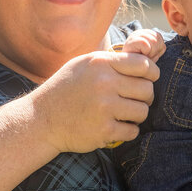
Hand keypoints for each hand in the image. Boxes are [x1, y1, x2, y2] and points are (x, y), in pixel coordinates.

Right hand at [35, 49, 159, 152]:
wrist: (40, 120)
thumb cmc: (65, 89)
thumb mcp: (83, 64)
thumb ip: (112, 61)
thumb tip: (144, 59)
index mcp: (101, 64)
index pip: (143, 65)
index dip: (151, 73)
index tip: (148, 79)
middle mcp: (104, 84)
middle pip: (147, 90)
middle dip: (144, 96)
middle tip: (133, 100)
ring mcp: (104, 108)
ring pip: (142, 111)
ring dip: (136, 115)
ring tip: (123, 114)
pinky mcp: (104, 130)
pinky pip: (132, 131)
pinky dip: (127, 131)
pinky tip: (116, 126)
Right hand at [120, 29, 164, 61]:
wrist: (125, 69)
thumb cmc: (139, 62)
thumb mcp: (152, 54)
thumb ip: (158, 47)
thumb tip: (163, 44)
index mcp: (144, 33)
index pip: (159, 37)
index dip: (158, 48)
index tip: (148, 54)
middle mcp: (138, 32)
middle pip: (158, 39)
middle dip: (155, 51)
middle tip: (145, 56)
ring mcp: (134, 35)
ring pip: (154, 42)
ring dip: (151, 53)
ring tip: (143, 57)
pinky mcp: (131, 41)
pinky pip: (146, 45)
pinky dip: (146, 53)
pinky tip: (140, 56)